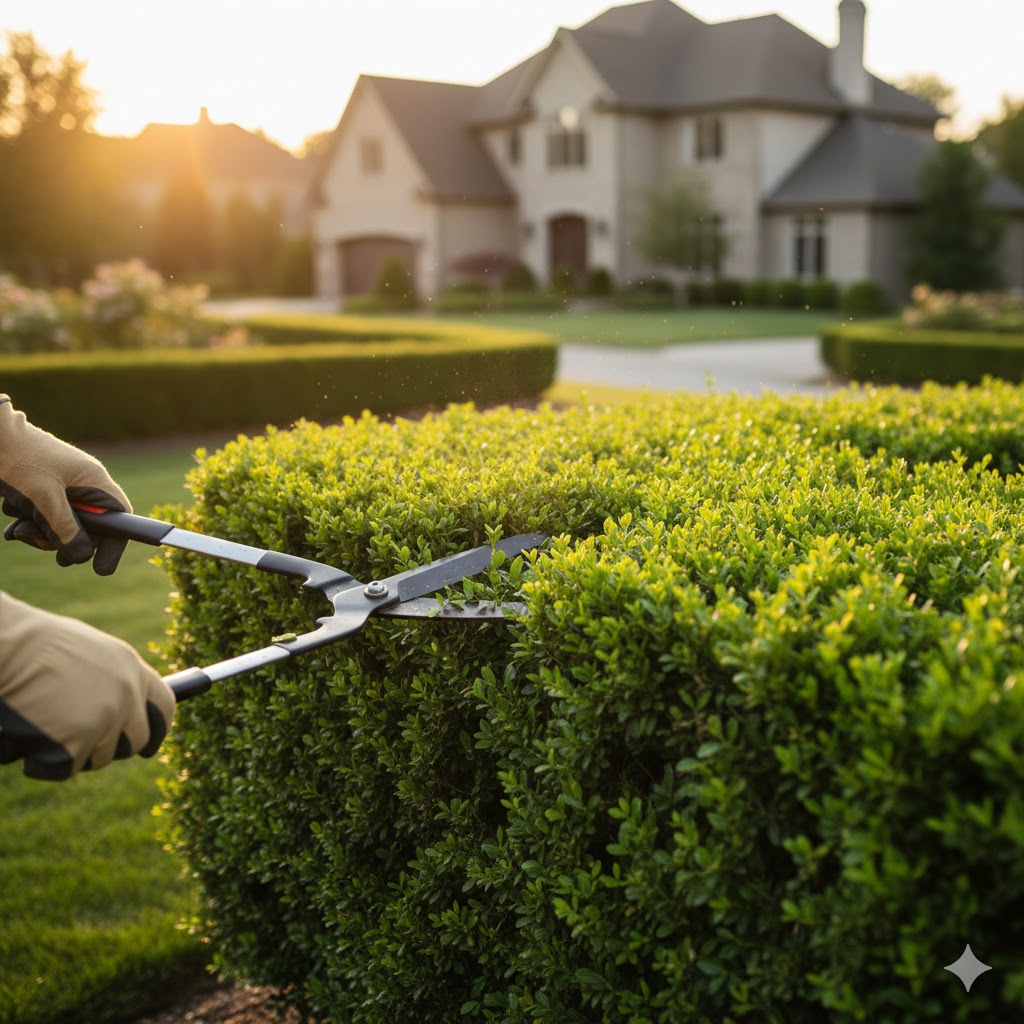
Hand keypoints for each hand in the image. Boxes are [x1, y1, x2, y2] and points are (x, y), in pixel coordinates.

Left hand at [0, 396, 131, 574]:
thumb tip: (82, 556)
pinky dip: (30, 523)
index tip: (102, 569)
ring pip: (63, 524)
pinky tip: (14, 520)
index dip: (113, 544)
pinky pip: (46, 516)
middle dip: (66, 542)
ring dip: (40, 533)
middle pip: (89, 527)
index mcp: (94, 481)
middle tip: (56, 558)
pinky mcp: (46, 490)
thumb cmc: (19, 459)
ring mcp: (65, 487)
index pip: (118, 518)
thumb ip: (64, 527)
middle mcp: (85, 485)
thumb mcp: (42, 497)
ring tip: (18, 530)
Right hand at [0, 593, 174, 779]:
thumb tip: (123, 708)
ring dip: (76, 753)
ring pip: (100, 758)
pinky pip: (66, 768)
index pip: (164, 707)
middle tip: (87, 746)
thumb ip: (112, 679)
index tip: (148, 745)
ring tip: (47, 729)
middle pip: (136, 740)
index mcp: (131, 669)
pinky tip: (28, 739)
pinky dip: (44, 762)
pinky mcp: (77, 743)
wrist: (8, 648)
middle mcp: (126, 696)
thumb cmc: (37, 647)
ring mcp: (104, 721)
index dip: (159, 729)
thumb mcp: (91, 653)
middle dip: (114, 749)